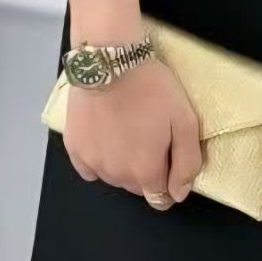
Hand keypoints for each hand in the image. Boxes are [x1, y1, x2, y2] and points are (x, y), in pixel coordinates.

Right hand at [64, 56, 201, 209]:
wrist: (111, 61)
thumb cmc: (151, 88)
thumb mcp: (185, 121)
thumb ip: (187, 163)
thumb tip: (178, 193)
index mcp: (145, 172)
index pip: (160, 198)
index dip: (169, 182)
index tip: (169, 157)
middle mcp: (116, 176)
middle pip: (137, 187)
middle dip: (147, 170)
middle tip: (151, 135)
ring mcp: (92, 163)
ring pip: (114, 178)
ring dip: (124, 164)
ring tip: (129, 129)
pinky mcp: (74, 148)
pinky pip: (90, 168)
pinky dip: (100, 158)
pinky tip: (107, 135)